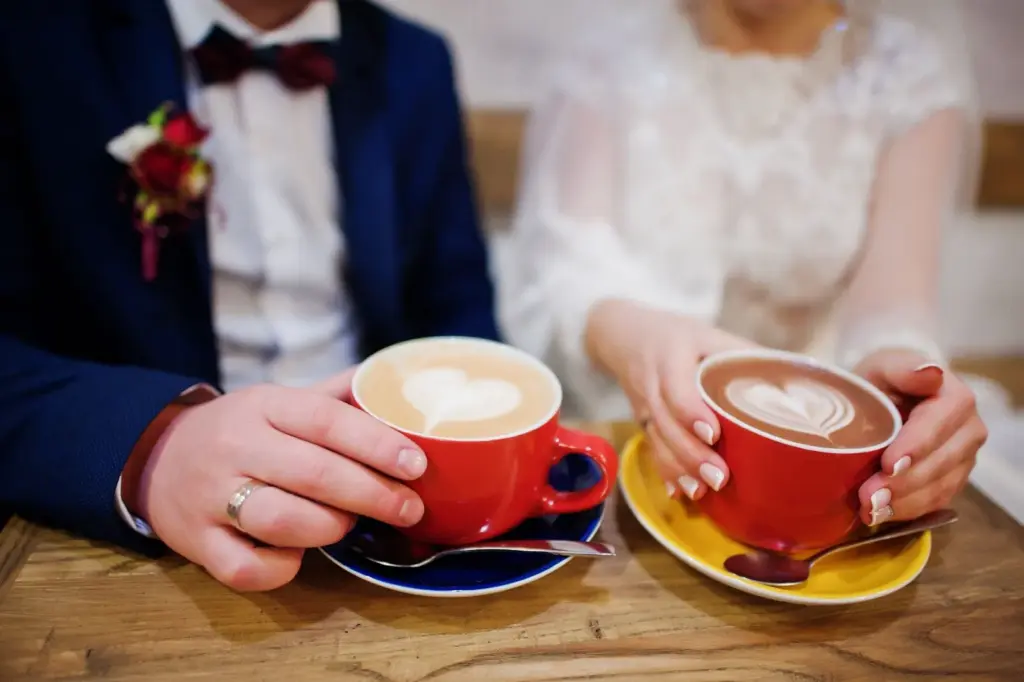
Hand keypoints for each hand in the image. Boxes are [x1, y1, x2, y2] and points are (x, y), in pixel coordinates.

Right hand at [136, 369, 428, 591]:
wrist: (156, 456)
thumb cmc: (240, 430)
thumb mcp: (278, 401)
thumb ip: (334, 396)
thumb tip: (393, 382)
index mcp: (263, 405)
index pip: (328, 421)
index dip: (378, 444)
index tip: (417, 465)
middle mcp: (236, 447)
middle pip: (315, 474)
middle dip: (374, 495)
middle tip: (410, 508)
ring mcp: (211, 497)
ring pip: (284, 521)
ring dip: (331, 528)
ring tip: (351, 524)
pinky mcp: (196, 543)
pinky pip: (247, 568)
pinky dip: (282, 568)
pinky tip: (298, 555)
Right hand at [586, 300, 754, 500]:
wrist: (624, 336)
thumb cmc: (678, 336)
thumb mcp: (710, 334)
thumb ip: (745, 355)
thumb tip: (797, 383)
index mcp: (670, 357)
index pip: (676, 388)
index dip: (691, 412)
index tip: (713, 433)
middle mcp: (651, 385)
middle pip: (665, 423)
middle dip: (690, 453)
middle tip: (719, 478)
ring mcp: (643, 407)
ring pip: (656, 441)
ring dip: (677, 468)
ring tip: (701, 492)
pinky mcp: (642, 423)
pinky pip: (651, 449)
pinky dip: (664, 472)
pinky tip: (679, 493)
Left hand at [854, 349, 986, 525]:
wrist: (883, 400)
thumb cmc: (882, 381)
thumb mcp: (883, 366)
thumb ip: (903, 369)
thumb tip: (931, 373)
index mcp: (955, 396)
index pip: (943, 422)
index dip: (917, 445)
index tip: (888, 464)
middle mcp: (968, 429)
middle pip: (943, 461)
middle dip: (905, 482)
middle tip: (868, 496)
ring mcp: (963, 458)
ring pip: (940, 486)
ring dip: (904, 502)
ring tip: (870, 510)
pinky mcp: (952, 480)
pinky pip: (935, 502)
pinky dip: (907, 511)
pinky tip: (880, 515)